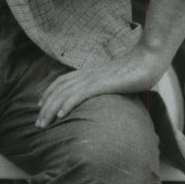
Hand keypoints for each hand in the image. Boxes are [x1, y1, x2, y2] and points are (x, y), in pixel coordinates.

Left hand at [35, 44, 167, 127]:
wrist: (146, 60)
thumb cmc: (135, 70)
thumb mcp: (114, 78)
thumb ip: (104, 84)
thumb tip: (102, 93)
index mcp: (87, 72)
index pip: (60, 82)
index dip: (48, 93)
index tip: (40, 105)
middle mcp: (85, 74)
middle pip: (58, 90)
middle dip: (45, 107)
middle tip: (38, 123)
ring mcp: (92, 78)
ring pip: (64, 94)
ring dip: (51, 110)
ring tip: (44, 123)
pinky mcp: (100, 84)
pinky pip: (79, 95)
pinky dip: (67, 104)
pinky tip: (61, 115)